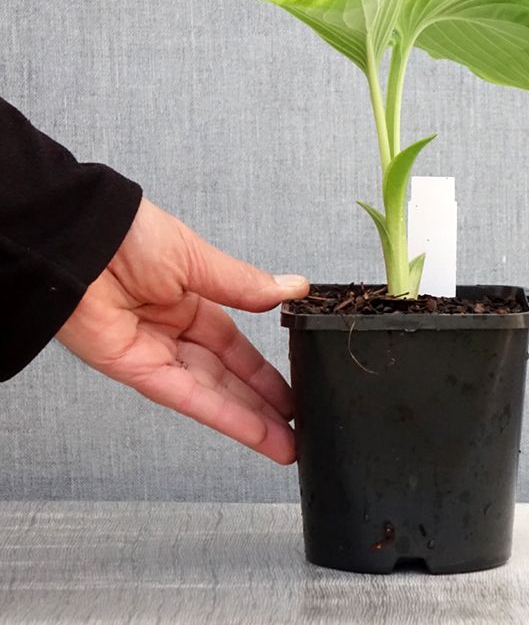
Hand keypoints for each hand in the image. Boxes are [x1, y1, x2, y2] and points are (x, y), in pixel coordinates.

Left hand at [57, 197, 308, 463]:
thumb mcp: (200, 260)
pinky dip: (223, 415)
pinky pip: (188, 397)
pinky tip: (253, 431)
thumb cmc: (129, 235)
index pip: (234, 345)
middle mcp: (173, 331)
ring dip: (250, 420)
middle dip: (262, 403)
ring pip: (212, 393)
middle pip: (226, 376)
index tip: (292, 387)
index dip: (262, 370)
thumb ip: (246, 286)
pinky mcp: (137, 370)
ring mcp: (155, 353)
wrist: (80, 241)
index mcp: (189, 299)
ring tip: (286, 443)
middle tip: (298, 424)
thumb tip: (293, 288)